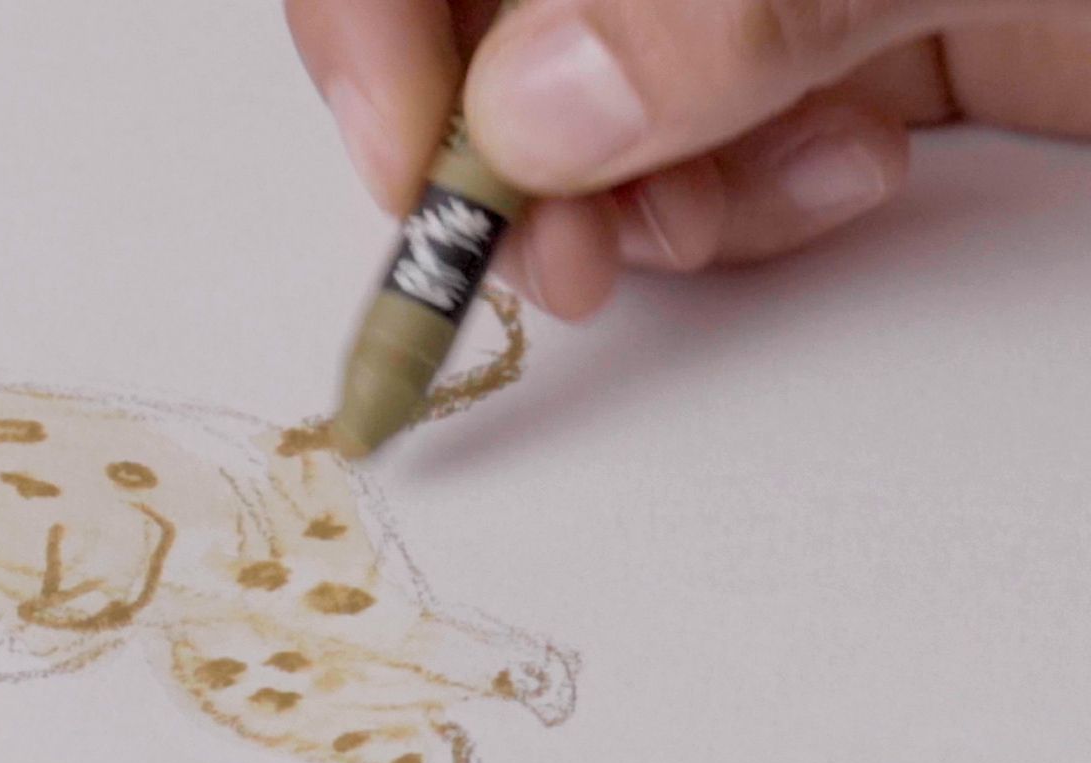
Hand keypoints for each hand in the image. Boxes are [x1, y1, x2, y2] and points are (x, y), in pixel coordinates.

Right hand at [286, 0, 1090, 318]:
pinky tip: (838, 177)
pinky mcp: (863, 33)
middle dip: (502, 141)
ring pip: (597, 93)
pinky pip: (722, 138)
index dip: (378, 24)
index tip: (411, 166)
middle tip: (555, 258)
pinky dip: (748, 196)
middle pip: (497, 4)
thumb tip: (531, 111)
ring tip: (739, 215)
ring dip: (635, 192)